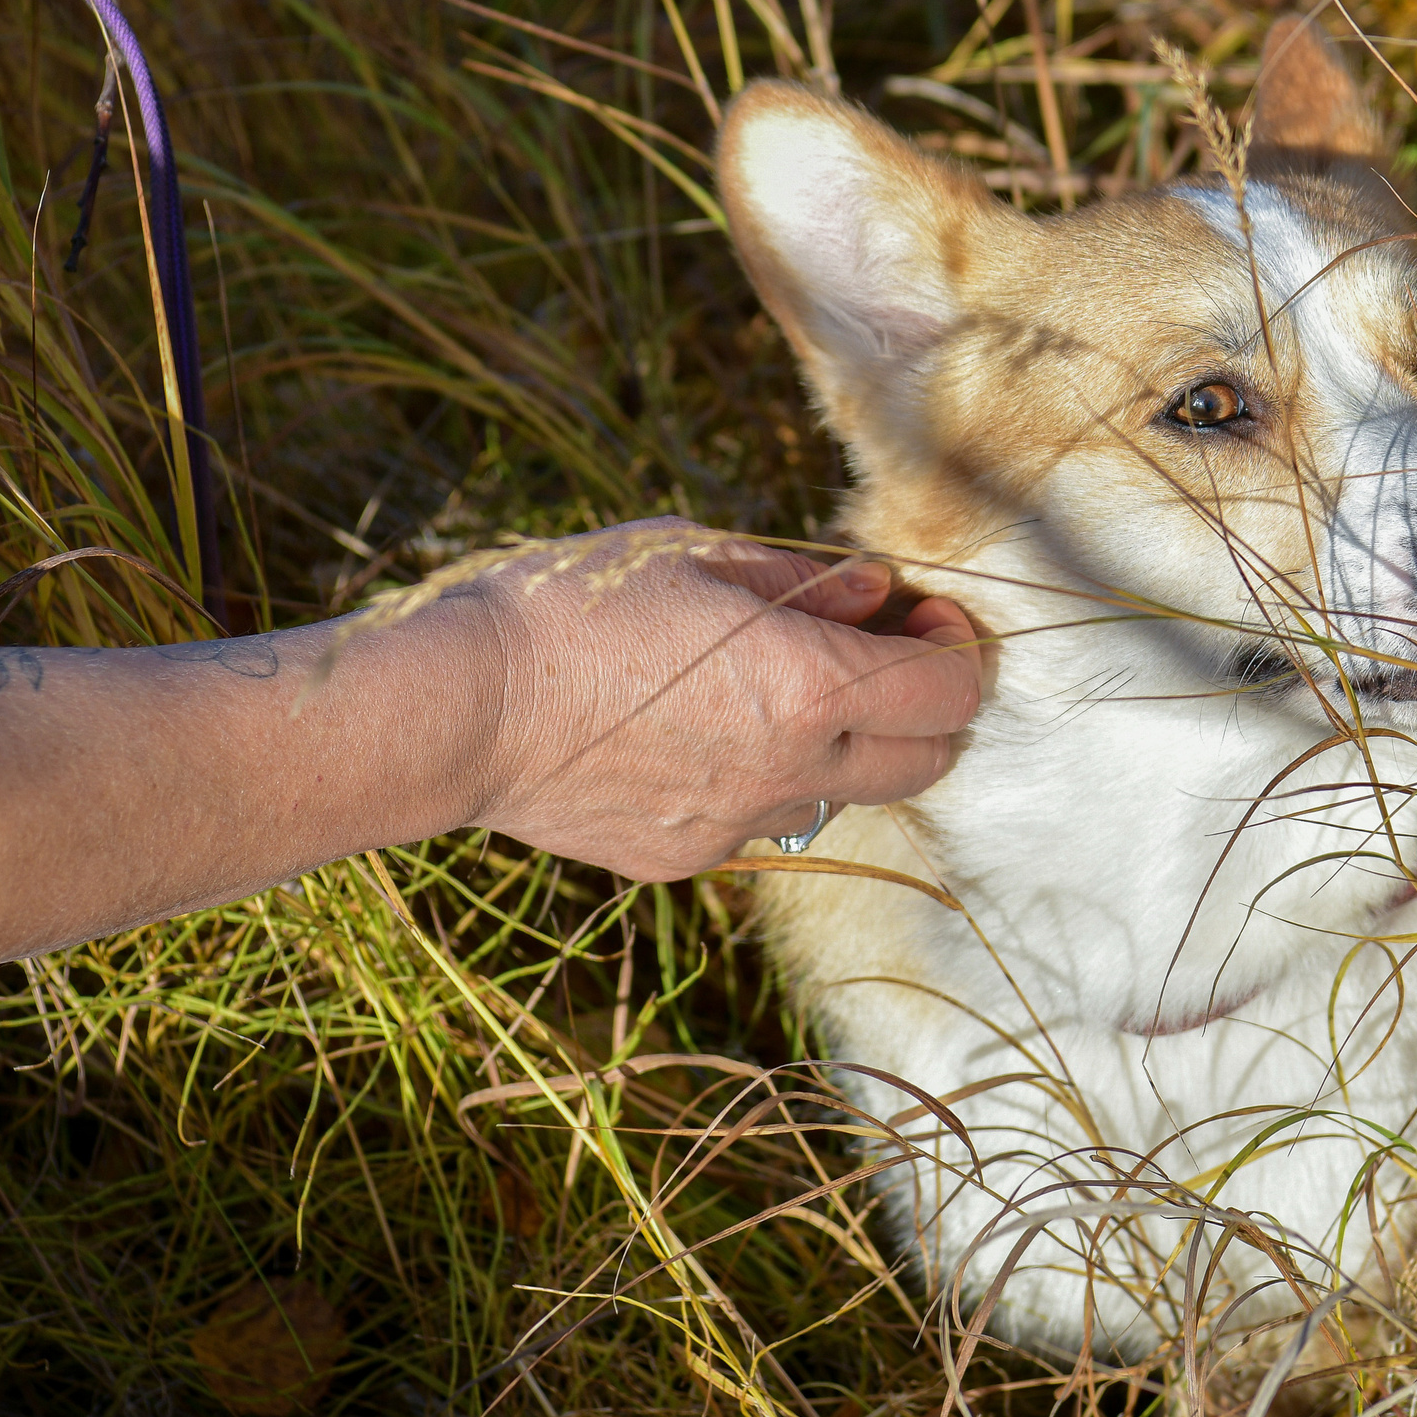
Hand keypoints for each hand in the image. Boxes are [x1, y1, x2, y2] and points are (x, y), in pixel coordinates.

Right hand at [451, 518, 981, 879]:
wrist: (461, 706)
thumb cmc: (576, 606)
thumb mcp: (695, 557)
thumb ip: (802, 582)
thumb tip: (875, 592)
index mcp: (810, 685)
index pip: (950, 694)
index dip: (955, 650)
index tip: (923, 618)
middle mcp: (792, 769)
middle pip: (925, 761)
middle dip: (924, 709)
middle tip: (880, 655)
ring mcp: (739, 825)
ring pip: (840, 794)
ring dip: (839, 747)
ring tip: (770, 688)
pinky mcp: (686, 858)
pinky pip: (756, 819)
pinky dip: (756, 778)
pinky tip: (692, 733)